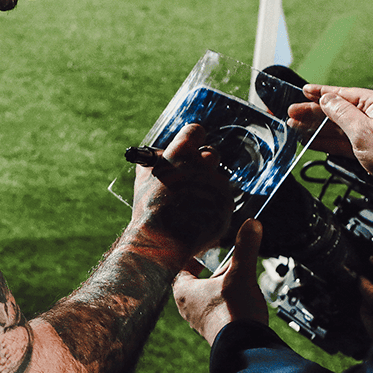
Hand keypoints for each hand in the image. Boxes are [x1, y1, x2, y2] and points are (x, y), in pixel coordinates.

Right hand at [132, 124, 233, 255]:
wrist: (162, 241)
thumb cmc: (149, 208)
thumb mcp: (146, 178)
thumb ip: (157, 161)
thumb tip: (164, 154)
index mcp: (180, 152)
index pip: (195, 131)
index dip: (193, 138)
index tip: (191, 145)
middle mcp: (202, 163)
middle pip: (211, 154)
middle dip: (204, 163)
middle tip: (193, 175)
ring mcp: (216, 183)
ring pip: (216, 180)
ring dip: (206, 189)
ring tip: (188, 206)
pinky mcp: (226, 203)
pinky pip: (221, 201)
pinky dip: (212, 208)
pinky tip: (198, 217)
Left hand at [173, 219, 268, 345]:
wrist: (245, 349)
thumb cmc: (234, 313)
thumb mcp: (241, 273)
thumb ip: (246, 247)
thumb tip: (251, 224)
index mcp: (183, 291)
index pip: (180, 266)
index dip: (192, 254)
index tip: (203, 247)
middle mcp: (187, 307)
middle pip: (194, 281)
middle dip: (210, 272)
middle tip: (223, 261)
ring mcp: (200, 321)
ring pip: (206, 297)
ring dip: (219, 287)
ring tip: (234, 279)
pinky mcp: (214, 331)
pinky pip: (216, 311)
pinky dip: (225, 302)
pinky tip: (239, 300)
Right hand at [296, 85, 372, 204]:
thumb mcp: (363, 132)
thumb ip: (341, 114)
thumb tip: (327, 100)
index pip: (342, 94)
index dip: (320, 93)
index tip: (304, 91)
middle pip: (339, 111)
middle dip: (314, 113)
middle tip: (293, 114)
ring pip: (341, 128)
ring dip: (319, 129)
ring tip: (297, 128)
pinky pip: (347, 141)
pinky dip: (330, 142)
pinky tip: (315, 142)